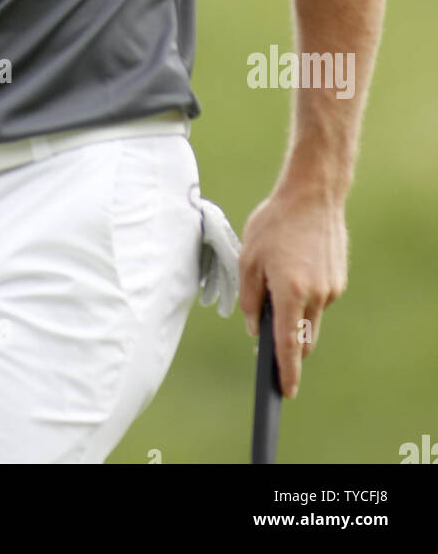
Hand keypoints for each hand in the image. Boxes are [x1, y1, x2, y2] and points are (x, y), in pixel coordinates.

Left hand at [239, 186, 347, 398]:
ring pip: (311, 318)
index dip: (286, 372)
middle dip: (288, 346)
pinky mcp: (339, 279)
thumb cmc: (274, 224)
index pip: (288, 345)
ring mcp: (331, 288)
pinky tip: (294, 269)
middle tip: (268, 337)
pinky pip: (319, 299)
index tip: (284, 392)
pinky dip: (306, 296)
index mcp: (290, 293)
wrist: (313, 195)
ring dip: (296, 315)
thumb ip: (250, 298)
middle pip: (303, 339)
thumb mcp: (248, 259)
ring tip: (278, 283)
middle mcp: (316, 296)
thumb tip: (255, 328)